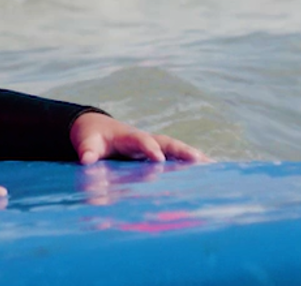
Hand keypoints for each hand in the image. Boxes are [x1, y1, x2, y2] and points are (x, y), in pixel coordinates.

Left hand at [70, 112, 210, 164]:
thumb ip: (88, 151)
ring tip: (214, 167)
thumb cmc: (92, 138)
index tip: (159, 158)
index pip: (140, 140)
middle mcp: (144, 139)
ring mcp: (153, 146)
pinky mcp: (157, 154)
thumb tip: (86, 161)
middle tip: (198, 160)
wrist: (96, 129)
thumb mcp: (87, 143)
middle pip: (166, 142)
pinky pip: (176, 158)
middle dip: (181, 150)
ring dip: (193, 157)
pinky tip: (210, 171)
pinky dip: (191, 163)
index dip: (150, 148)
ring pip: (176, 149)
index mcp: (127, 136)